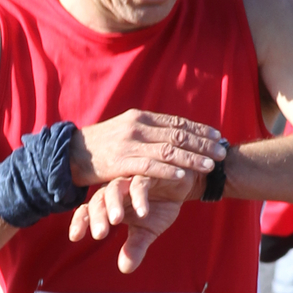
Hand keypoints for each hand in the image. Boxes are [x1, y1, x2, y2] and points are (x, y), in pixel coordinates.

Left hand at [67, 173, 190, 273]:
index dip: (80, 222)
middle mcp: (115, 190)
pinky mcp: (148, 174)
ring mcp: (129, 180)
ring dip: (114, 204)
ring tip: (116, 221)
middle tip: (99, 234)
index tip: (75, 237)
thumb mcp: (147, 230)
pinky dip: (140, 197)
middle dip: (97, 217)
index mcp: (109, 203)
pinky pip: (140, 184)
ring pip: (114, 188)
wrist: (182, 186)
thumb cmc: (159, 206)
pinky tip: (143, 212)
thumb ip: (135, 247)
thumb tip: (125, 269)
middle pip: (98, 200)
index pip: (89, 211)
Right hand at [69, 110, 223, 193]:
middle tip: (222, 151)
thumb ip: (147, 131)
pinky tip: (184, 175)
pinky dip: (168, 170)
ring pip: (169, 150)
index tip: (218, 135)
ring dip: (192, 158)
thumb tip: (172, 133)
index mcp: (141, 117)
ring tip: (210, 165)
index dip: (200, 129)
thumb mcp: (125, 130)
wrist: (70, 153)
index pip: (177, 122)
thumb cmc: (101, 145)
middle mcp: (138, 127)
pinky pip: (150, 166)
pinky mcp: (122, 161)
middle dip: (203, 143)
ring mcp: (130, 143)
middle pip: (178, 135)